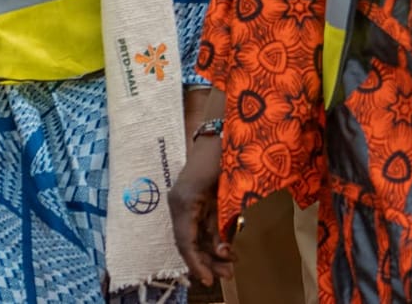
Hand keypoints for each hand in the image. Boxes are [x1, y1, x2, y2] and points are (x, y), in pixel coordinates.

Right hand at [169, 123, 234, 285]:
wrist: (219, 132)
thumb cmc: (224, 156)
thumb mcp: (226, 191)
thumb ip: (223, 221)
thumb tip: (225, 250)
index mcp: (184, 202)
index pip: (185, 241)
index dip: (196, 263)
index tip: (210, 280)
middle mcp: (180, 205)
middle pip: (189, 243)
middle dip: (207, 261)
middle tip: (228, 275)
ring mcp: (185, 202)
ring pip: (194, 237)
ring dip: (211, 253)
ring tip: (231, 265)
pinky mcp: (194, 201)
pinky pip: (199, 227)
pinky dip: (212, 239)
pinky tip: (228, 248)